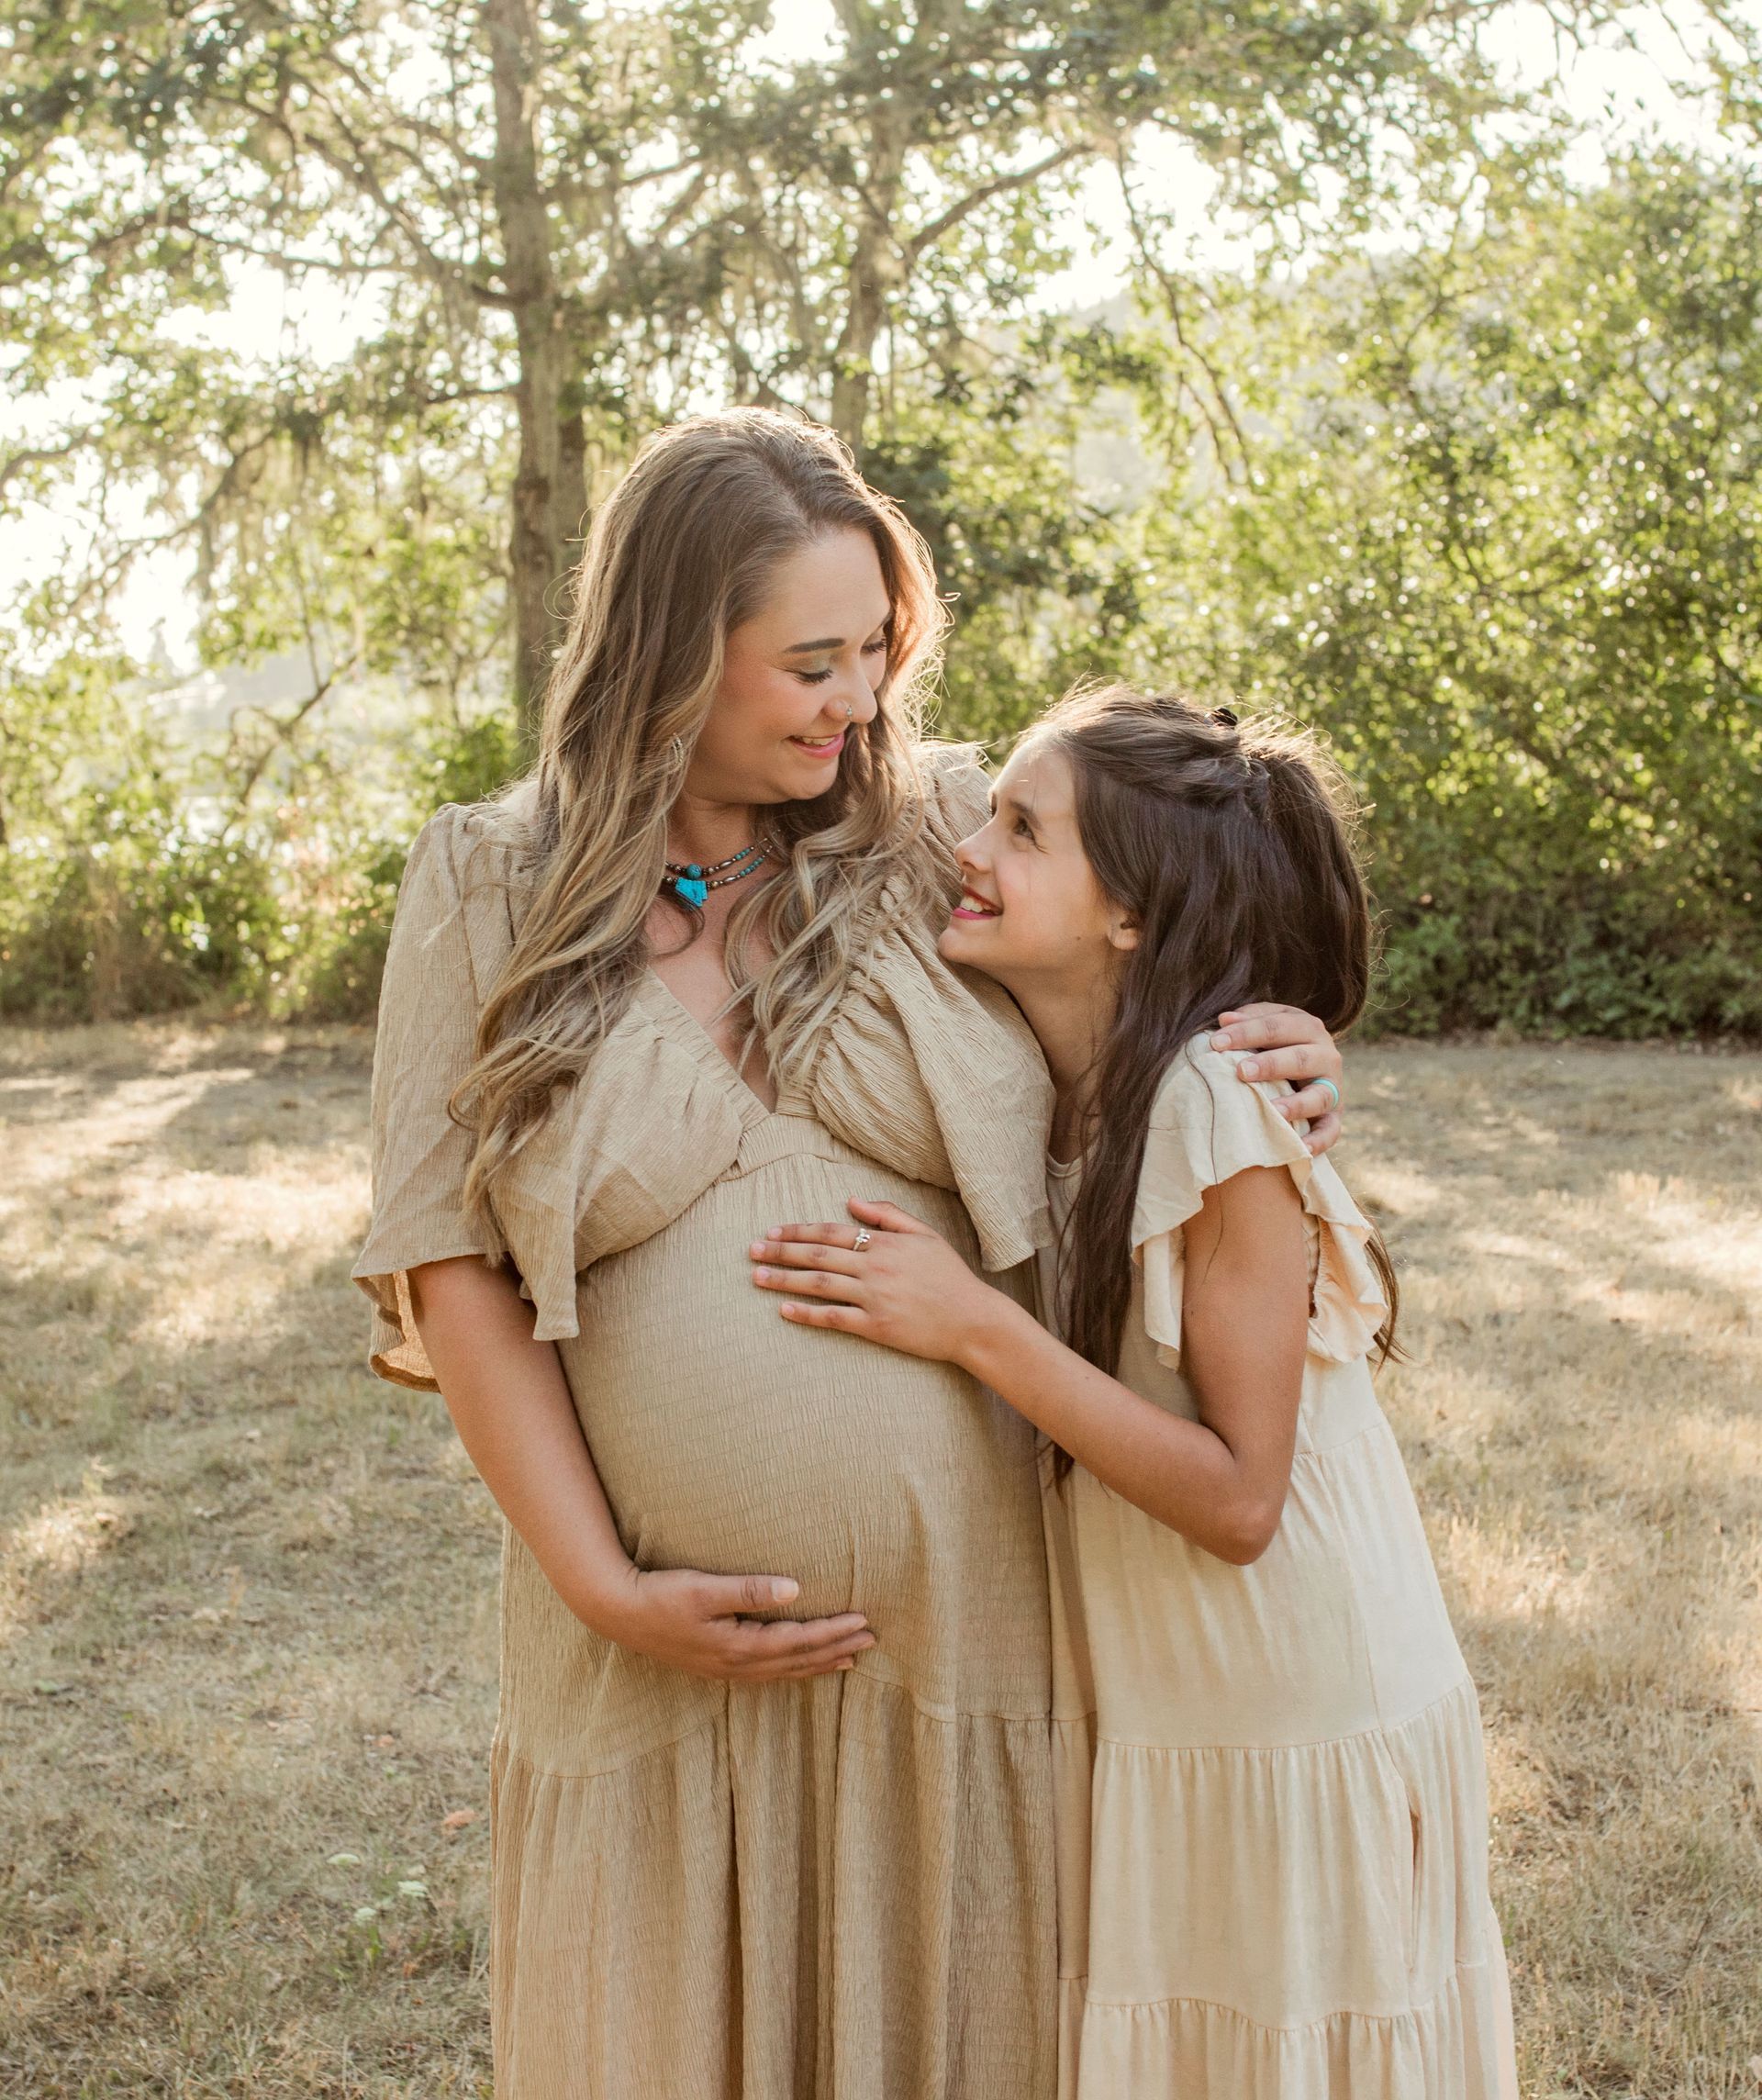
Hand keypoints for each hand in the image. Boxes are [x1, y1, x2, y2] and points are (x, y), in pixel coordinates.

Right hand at [597, 1564, 874, 1681]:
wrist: (620, 1613)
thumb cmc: (662, 1596)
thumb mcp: (705, 1588)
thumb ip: (751, 1589)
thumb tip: (796, 1589)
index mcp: (739, 1646)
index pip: (799, 1641)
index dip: (833, 1632)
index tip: (864, 1622)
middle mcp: (737, 1664)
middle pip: (798, 1660)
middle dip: (836, 1650)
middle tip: (871, 1642)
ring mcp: (726, 1669)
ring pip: (785, 1671)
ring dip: (818, 1663)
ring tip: (848, 1659)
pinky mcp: (717, 1665)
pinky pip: (768, 1673)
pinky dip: (793, 1669)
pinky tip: (800, 1665)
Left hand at [749, 1198, 1006, 1368]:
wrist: (972, 1319)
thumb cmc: (950, 1276)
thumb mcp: (925, 1235)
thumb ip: (888, 1215)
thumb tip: (851, 1200)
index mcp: (885, 1243)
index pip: (831, 1232)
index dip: (798, 1231)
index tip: (772, 1231)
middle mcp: (875, 1267)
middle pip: (817, 1255)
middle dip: (780, 1251)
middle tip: (752, 1250)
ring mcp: (874, 1297)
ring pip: (819, 1284)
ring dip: (784, 1279)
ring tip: (757, 1276)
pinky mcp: (875, 1326)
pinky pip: (833, 1318)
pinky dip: (806, 1313)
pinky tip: (784, 1310)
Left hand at [1210, 1003, 1343, 1155]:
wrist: (1313, 1071)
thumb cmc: (1280, 1045)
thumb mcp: (1269, 1026)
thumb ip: (1250, 1020)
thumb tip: (1224, 1019)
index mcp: (1309, 1028)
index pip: (1278, 1026)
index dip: (1246, 1032)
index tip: (1215, 1042)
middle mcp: (1326, 1056)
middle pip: (1300, 1058)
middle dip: (1271, 1064)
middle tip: (1241, 1071)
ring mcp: (1333, 1088)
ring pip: (1320, 1096)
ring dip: (1297, 1104)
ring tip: (1273, 1110)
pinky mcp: (1334, 1117)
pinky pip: (1331, 1131)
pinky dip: (1319, 1141)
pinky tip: (1301, 1148)